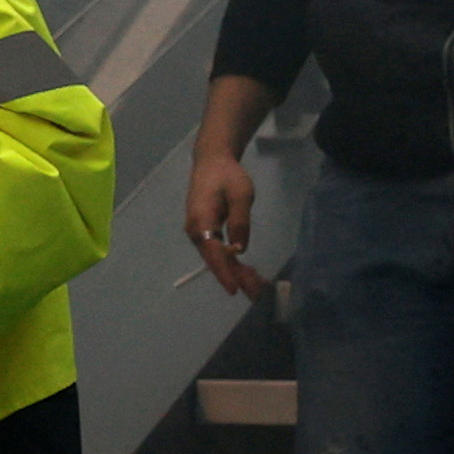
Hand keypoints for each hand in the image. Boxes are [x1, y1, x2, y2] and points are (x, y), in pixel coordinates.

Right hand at [185, 143, 263, 296]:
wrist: (212, 161)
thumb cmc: (227, 175)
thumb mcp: (241, 194)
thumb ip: (240, 220)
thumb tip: (240, 249)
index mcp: (201, 221)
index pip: (212, 252)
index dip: (224, 272)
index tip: (235, 288)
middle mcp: (196, 230)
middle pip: (215, 259)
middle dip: (235, 276)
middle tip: (257, 292)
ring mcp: (200, 232)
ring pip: (217, 257)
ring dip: (235, 272)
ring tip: (256, 286)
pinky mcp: (206, 231)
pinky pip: (218, 251)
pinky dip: (232, 262)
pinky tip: (247, 272)